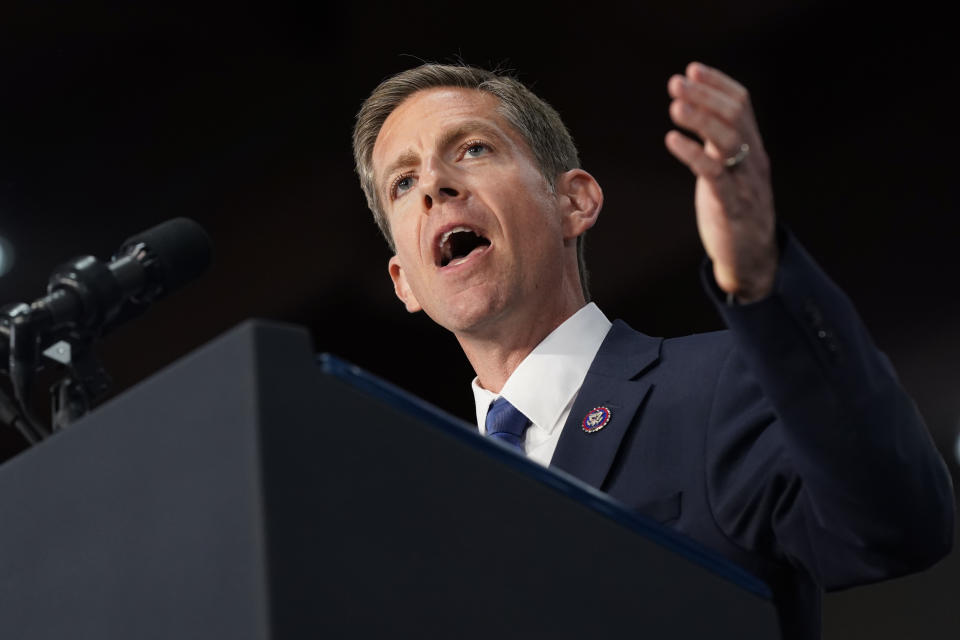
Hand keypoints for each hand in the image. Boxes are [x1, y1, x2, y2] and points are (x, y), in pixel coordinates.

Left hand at [665, 62, 777, 302]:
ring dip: (700, 118)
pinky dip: (693, 153)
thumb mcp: (729, 172)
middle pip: (735, 115)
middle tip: (676, 83)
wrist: (752, 259)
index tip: (692, 70)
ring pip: (728, 140)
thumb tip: (696, 114)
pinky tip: (672, 140)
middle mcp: (753, 161)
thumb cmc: (735, 212)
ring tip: (675, 105)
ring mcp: (744, 183)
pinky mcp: (731, 206)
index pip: (742, 105)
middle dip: (705, 96)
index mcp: (753, 149)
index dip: (718, 85)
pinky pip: (715, 173)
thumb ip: (719, 145)